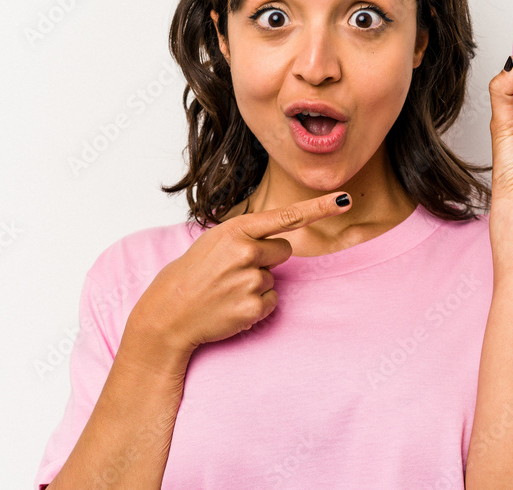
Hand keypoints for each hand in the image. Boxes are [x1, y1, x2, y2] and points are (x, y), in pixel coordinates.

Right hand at [124, 192, 351, 364]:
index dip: (319, 208)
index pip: (286, 216)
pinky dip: (256, 305)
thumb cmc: (193, 273)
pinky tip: (231, 305)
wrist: (169, 312)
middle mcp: (246, 252)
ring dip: (256, 284)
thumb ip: (248, 235)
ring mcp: (250, 281)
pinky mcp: (253, 308)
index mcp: (236, 230)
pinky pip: (272, 301)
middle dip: (266, 259)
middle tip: (234, 270)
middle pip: (284, 251)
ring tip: (226, 289)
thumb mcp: (215, 240)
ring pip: (275, 278)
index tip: (343, 200)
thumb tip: (283, 242)